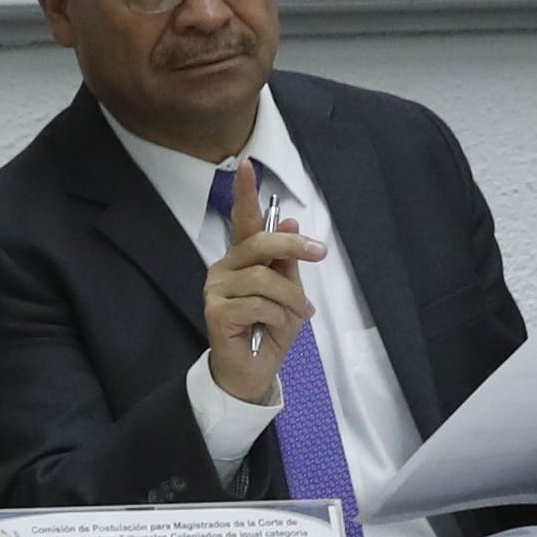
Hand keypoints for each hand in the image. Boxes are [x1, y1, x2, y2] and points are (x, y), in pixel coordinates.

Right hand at [200, 162, 327, 406]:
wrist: (251, 371)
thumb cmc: (269, 329)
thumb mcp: (288, 294)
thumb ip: (287, 263)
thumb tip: (292, 223)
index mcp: (242, 260)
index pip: (243, 221)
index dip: (245, 193)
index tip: (247, 165)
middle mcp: (224, 269)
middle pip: (259, 243)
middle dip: (293, 247)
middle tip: (320, 253)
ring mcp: (217, 290)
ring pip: (264, 279)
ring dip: (291, 299)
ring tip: (298, 315)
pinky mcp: (216, 312)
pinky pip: (259, 304)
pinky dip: (277, 317)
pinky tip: (273, 328)